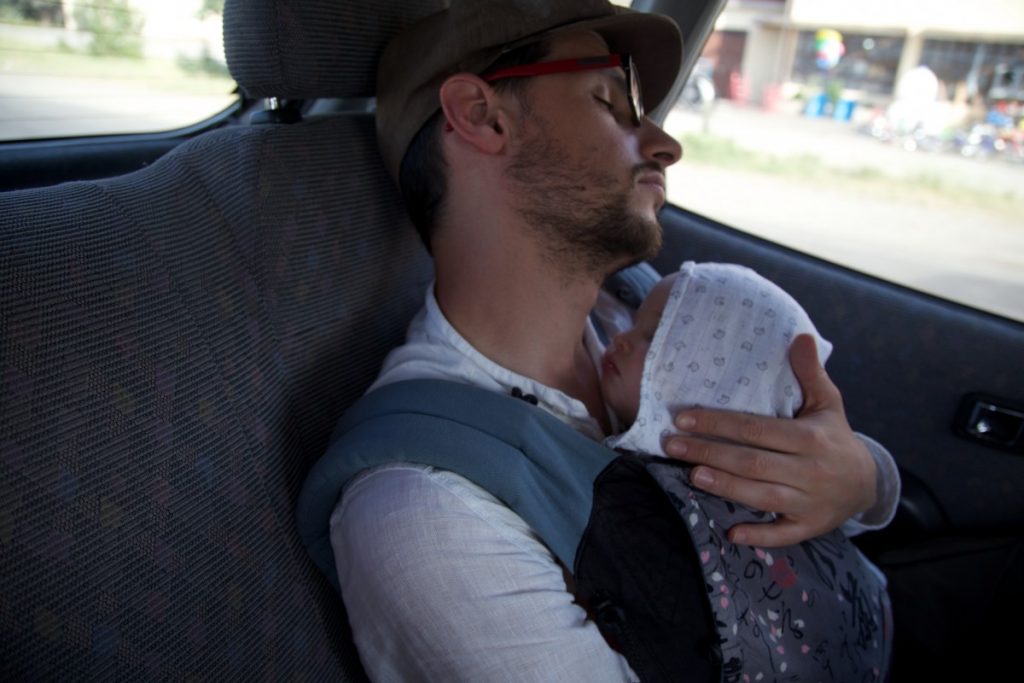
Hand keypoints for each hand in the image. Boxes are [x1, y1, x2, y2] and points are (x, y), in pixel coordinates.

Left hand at [662, 334, 876, 546]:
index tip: (684, 418)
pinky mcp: (809, 527)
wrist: (869, 483)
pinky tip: (731, 533)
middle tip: (672, 446)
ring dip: (726, 488)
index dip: (720, 424)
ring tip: (692, 476)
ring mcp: (810, 502)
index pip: (757, 429)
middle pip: (753, 462)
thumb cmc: (835, 438)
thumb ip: (811, 373)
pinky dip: (759, 536)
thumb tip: (800, 336)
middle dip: (710, 453)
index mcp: (810, 438)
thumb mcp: (828, 403)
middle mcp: (810, 471)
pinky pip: (783, 535)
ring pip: (763, 497)